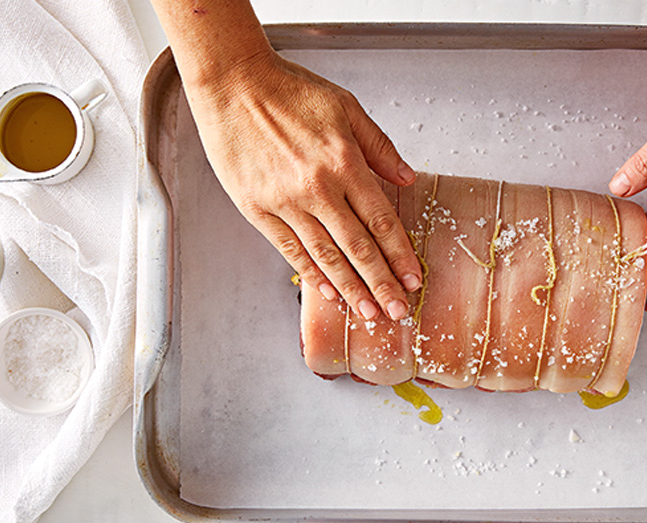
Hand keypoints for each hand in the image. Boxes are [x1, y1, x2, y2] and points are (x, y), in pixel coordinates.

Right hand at [184, 49, 422, 320]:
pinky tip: (329, 293)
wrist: (233, 84)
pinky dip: (312, 274)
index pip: (381, 220)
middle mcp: (318, 187)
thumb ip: (379, 146)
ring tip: (369, 314)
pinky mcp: (257, 209)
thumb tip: (407, 178)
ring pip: (326, 256)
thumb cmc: (289, 91)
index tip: (413, 278)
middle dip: (382, 284)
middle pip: (358, 247)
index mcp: (344, 162)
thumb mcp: (345, 107)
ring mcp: (285, 201)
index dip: (400, 254)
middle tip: (399, 311)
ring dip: (351, 289)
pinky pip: (291, 250)